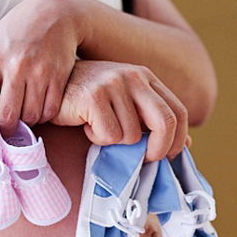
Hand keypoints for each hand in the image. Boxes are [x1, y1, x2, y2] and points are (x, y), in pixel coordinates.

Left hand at [0, 0, 81, 133]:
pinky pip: (50, 110)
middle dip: (5, 128)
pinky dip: (44, 116)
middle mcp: (17, 67)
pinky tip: (39, 109)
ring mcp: (40, 72)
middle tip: (5, 128)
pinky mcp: (59, 76)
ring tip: (23, 116)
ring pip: (31, 116)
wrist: (56, 12)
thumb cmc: (18, 27)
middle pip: (7, 115)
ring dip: (26, 122)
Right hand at [51, 60, 188, 161]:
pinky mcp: (94, 96)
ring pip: (131, 135)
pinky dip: (96, 138)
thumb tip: (187, 143)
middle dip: (159, 150)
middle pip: (165, 122)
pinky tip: (85, 123)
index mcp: (146, 77)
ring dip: (114, 142)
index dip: (177, 140)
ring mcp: (114, 84)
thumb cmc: (88, 101)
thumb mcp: (125, 106)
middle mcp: (134, 76)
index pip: (178, 111)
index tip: (166, 156)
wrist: (50, 82)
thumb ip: (151, 120)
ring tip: (98, 127)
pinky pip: (109, 135)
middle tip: (145, 160)